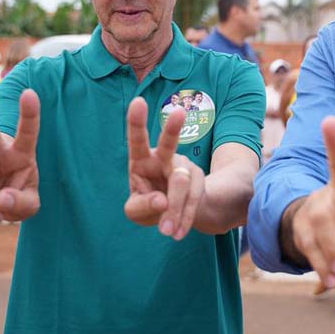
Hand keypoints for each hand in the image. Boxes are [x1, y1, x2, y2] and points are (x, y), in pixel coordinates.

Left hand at [123, 98, 204, 240]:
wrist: (176, 214)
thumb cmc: (149, 205)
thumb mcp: (136, 211)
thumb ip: (142, 206)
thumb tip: (162, 201)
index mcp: (141, 160)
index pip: (137, 139)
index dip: (136, 121)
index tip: (138, 101)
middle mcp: (164, 158)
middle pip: (169, 144)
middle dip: (173, 128)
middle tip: (179, 112)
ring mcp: (184, 166)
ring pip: (181, 184)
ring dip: (174, 209)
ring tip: (166, 232)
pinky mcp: (198, 180)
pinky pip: (193, 198)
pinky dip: (184, 217)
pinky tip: (178, 232)